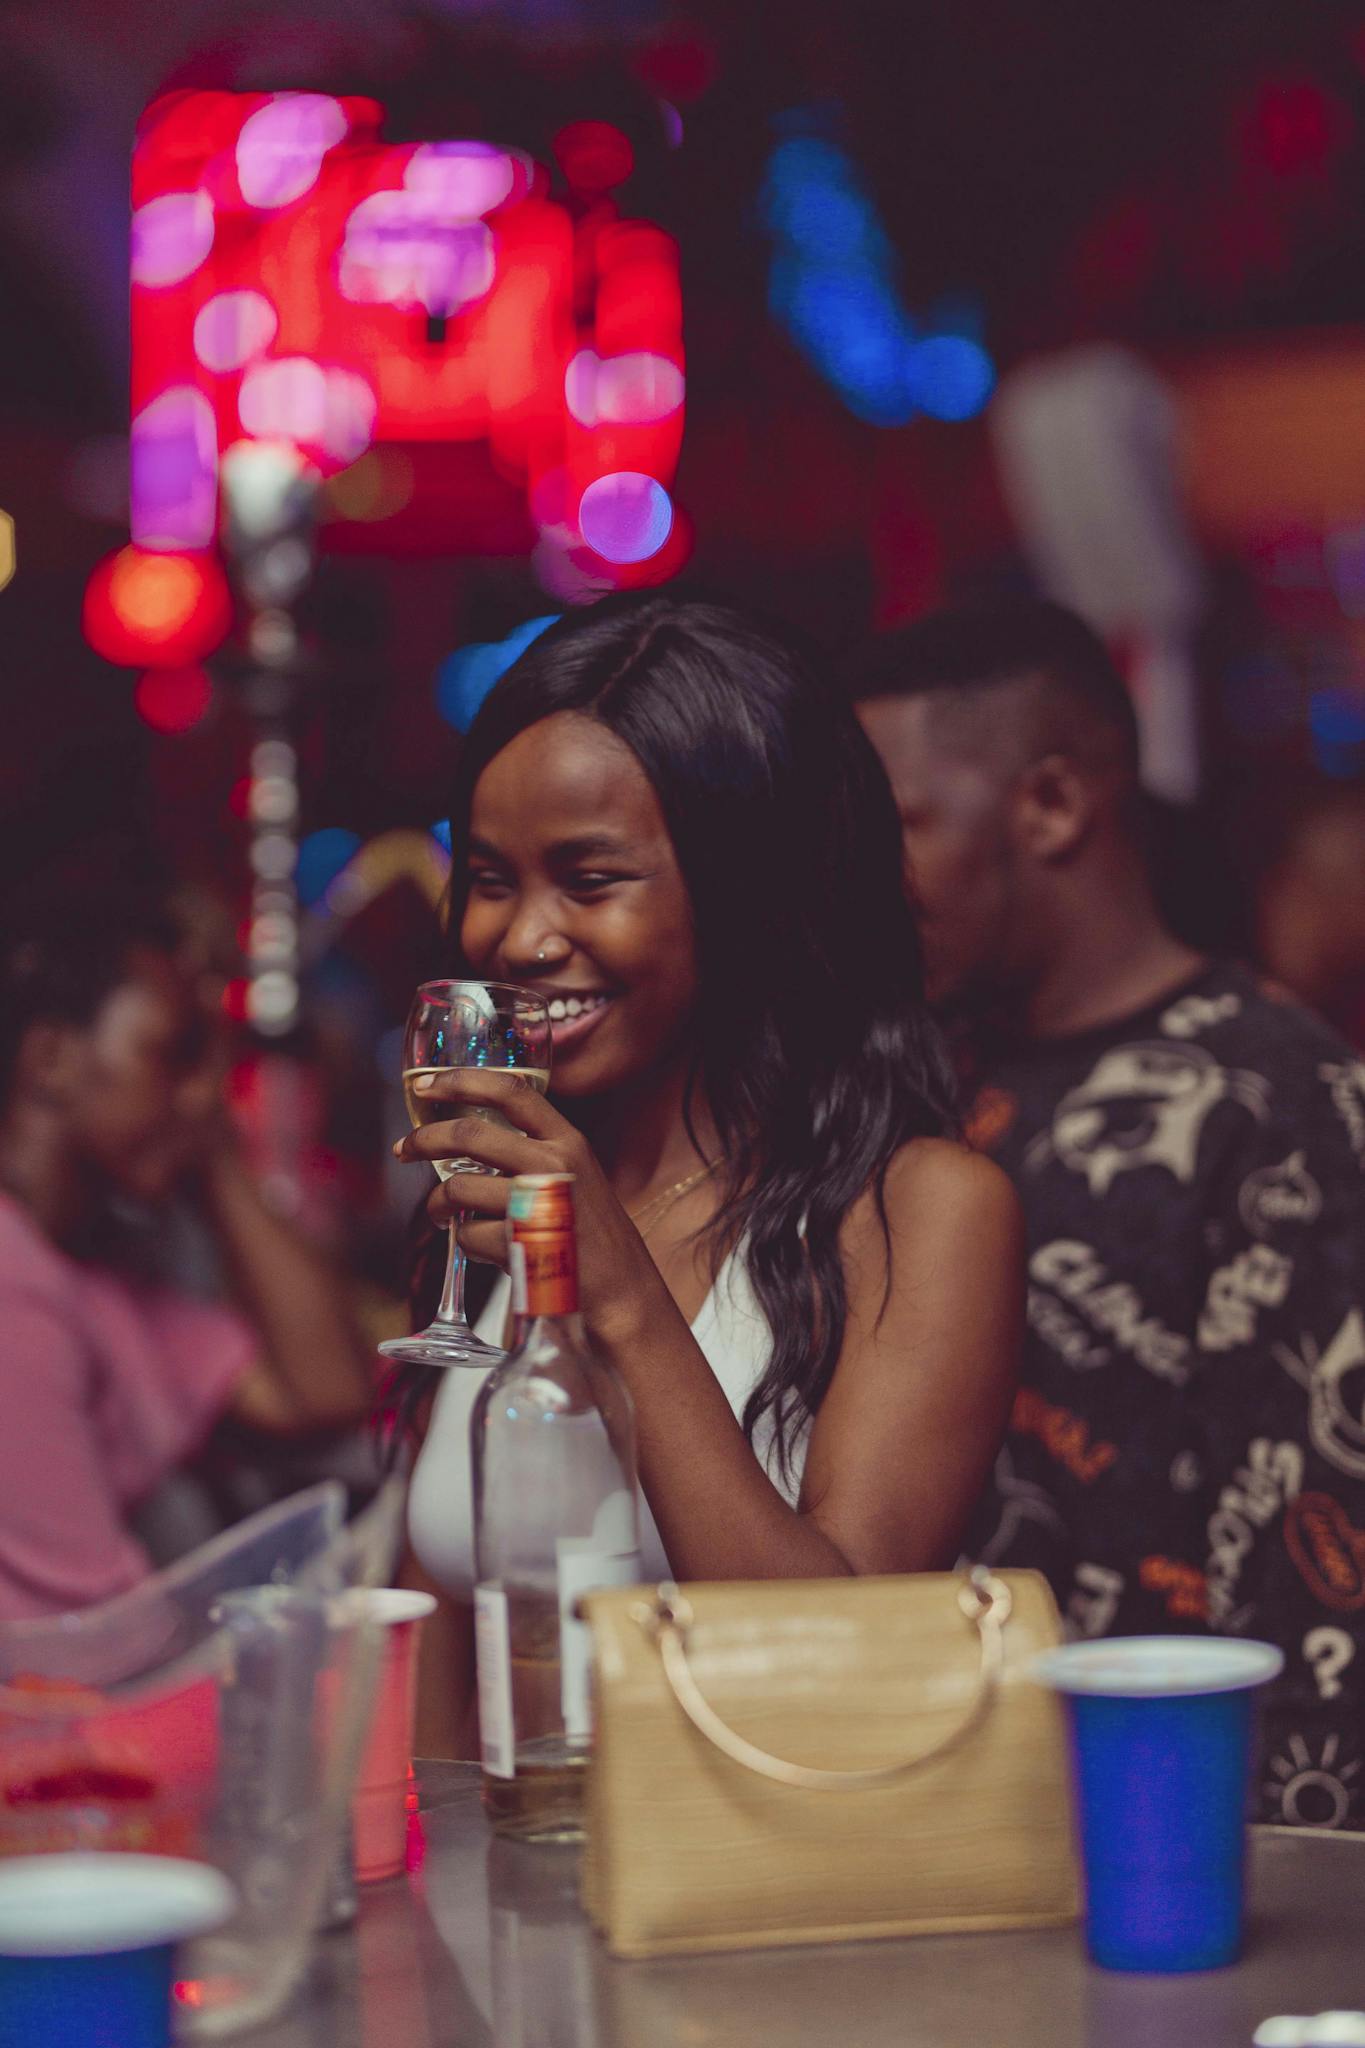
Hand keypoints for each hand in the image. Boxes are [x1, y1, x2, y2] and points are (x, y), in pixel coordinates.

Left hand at [392, 1072, 671, 1344]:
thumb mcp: (575, 1177)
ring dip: (439, 1204)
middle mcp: (555, 1165)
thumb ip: (532, 1154)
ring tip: (443, 1214)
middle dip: (425, 1139)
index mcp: (568, 1141)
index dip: (462, 1080)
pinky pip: (469, 1236)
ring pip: (459, 1189)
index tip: (425, 1084)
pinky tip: (483, 1249)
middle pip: (469, 1133)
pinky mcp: (522, 1244)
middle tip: (405, 1148)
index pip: (512, 1091)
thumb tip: (463, 1143)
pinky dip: (466, 1244)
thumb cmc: (591, 1236)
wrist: (624, 1292)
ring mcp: (538, 1204)